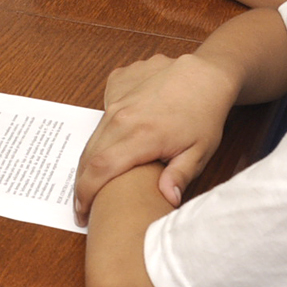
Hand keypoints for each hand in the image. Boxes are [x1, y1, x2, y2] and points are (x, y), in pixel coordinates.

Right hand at [74, 52, 235, 223]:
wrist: (204, 74)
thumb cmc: (204, 114)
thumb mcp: (200, 152)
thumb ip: (179, 176)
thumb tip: (167, 199)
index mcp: (139, 135)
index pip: (99, 169)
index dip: (85, 193)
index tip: (82, 213)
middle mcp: (120, 116)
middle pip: (89, 155)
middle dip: (82, 183)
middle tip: (85, 206)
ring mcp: (116, 99)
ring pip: (94, 135)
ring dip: (91, 160)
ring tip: (99, 180)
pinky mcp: (116, 85)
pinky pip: (103, 115)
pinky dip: (105, 132)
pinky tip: (119, 142)